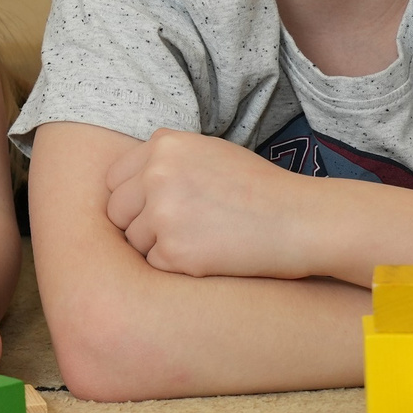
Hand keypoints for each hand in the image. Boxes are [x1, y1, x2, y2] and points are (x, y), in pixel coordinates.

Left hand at [104, 129, 320, 279]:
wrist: (299, 220)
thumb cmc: (258, 188)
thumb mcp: (208, 152)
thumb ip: (165, 160)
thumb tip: (125, 184)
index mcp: (163, 145)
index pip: (114, 180)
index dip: (131, 199)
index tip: (151, 209)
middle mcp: (156, 174)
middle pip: (116, 212)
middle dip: (138, 224)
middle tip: (176, 230)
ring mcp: (163, 213)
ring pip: (132, 241)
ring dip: (157, 247)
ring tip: (199, 240)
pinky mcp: (174, 251)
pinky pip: (153, 265)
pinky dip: (175, 267)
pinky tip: (207, 255)